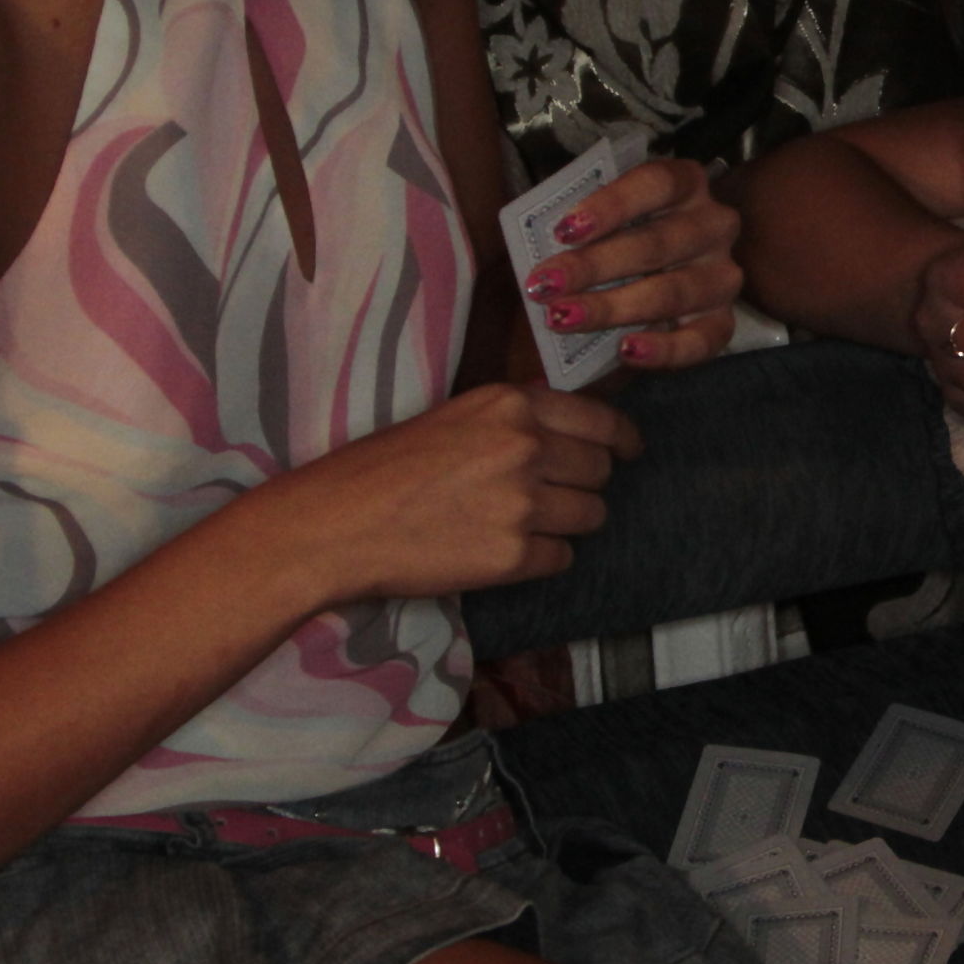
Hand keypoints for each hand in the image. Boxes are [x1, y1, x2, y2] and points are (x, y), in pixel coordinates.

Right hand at [236, 382, 641, 603]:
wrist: (335, 524)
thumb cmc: (382, 468)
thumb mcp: (456, 416)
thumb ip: (516, 419)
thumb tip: (573, 429)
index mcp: (512, 404)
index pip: (603, 421)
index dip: (622, 440)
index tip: (628, 451)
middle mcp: (526, 447)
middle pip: (601, 471)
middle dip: (585, 485)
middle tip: (552, 496)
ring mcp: (523, 503)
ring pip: (590, 516)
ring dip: (567, 524)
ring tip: (520, 525)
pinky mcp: (514, 555)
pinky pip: (561, 558)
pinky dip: (542, 559)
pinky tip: (502, 551)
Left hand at [519, 156, 741, 372]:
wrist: (652, 275)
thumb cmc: (616, 238)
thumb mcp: (602, 218)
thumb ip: (580, 226)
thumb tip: (540, 249)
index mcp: (686, 184)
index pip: (656, 183)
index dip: (611, 205)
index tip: (563, 231)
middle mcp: (713, 225)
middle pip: (657, 243)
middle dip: (593, 267)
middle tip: (543, 286)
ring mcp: (722, 275)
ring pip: (673, 292)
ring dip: (613, 307)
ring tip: (563, 318)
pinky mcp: (724, 320)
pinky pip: (702, 341)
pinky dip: (664, 349)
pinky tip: (625, 351)